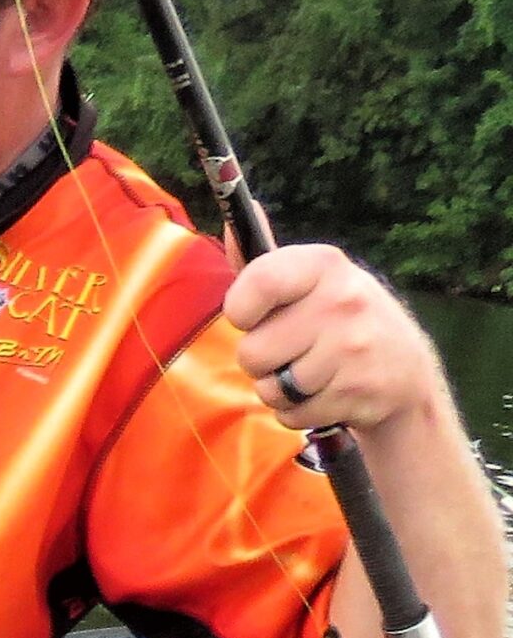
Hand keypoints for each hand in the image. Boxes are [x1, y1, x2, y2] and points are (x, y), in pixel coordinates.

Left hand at [224, 243, 444, 432]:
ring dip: (278, 389)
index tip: (250, 317)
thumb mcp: (312, 282)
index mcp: (324, 265)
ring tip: (309, 373)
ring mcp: (353, 348)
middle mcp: (343, 301)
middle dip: (260, 361)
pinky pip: (291, 414)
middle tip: (291, 351)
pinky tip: (324, 394)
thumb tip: (230, 223)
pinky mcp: (358, 391)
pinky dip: (298, 412)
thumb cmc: (339, 321)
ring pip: (269, 388)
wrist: (406, 371)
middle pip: (252, 352)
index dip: (240, 310)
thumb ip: (264, 264)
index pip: (259, 282)